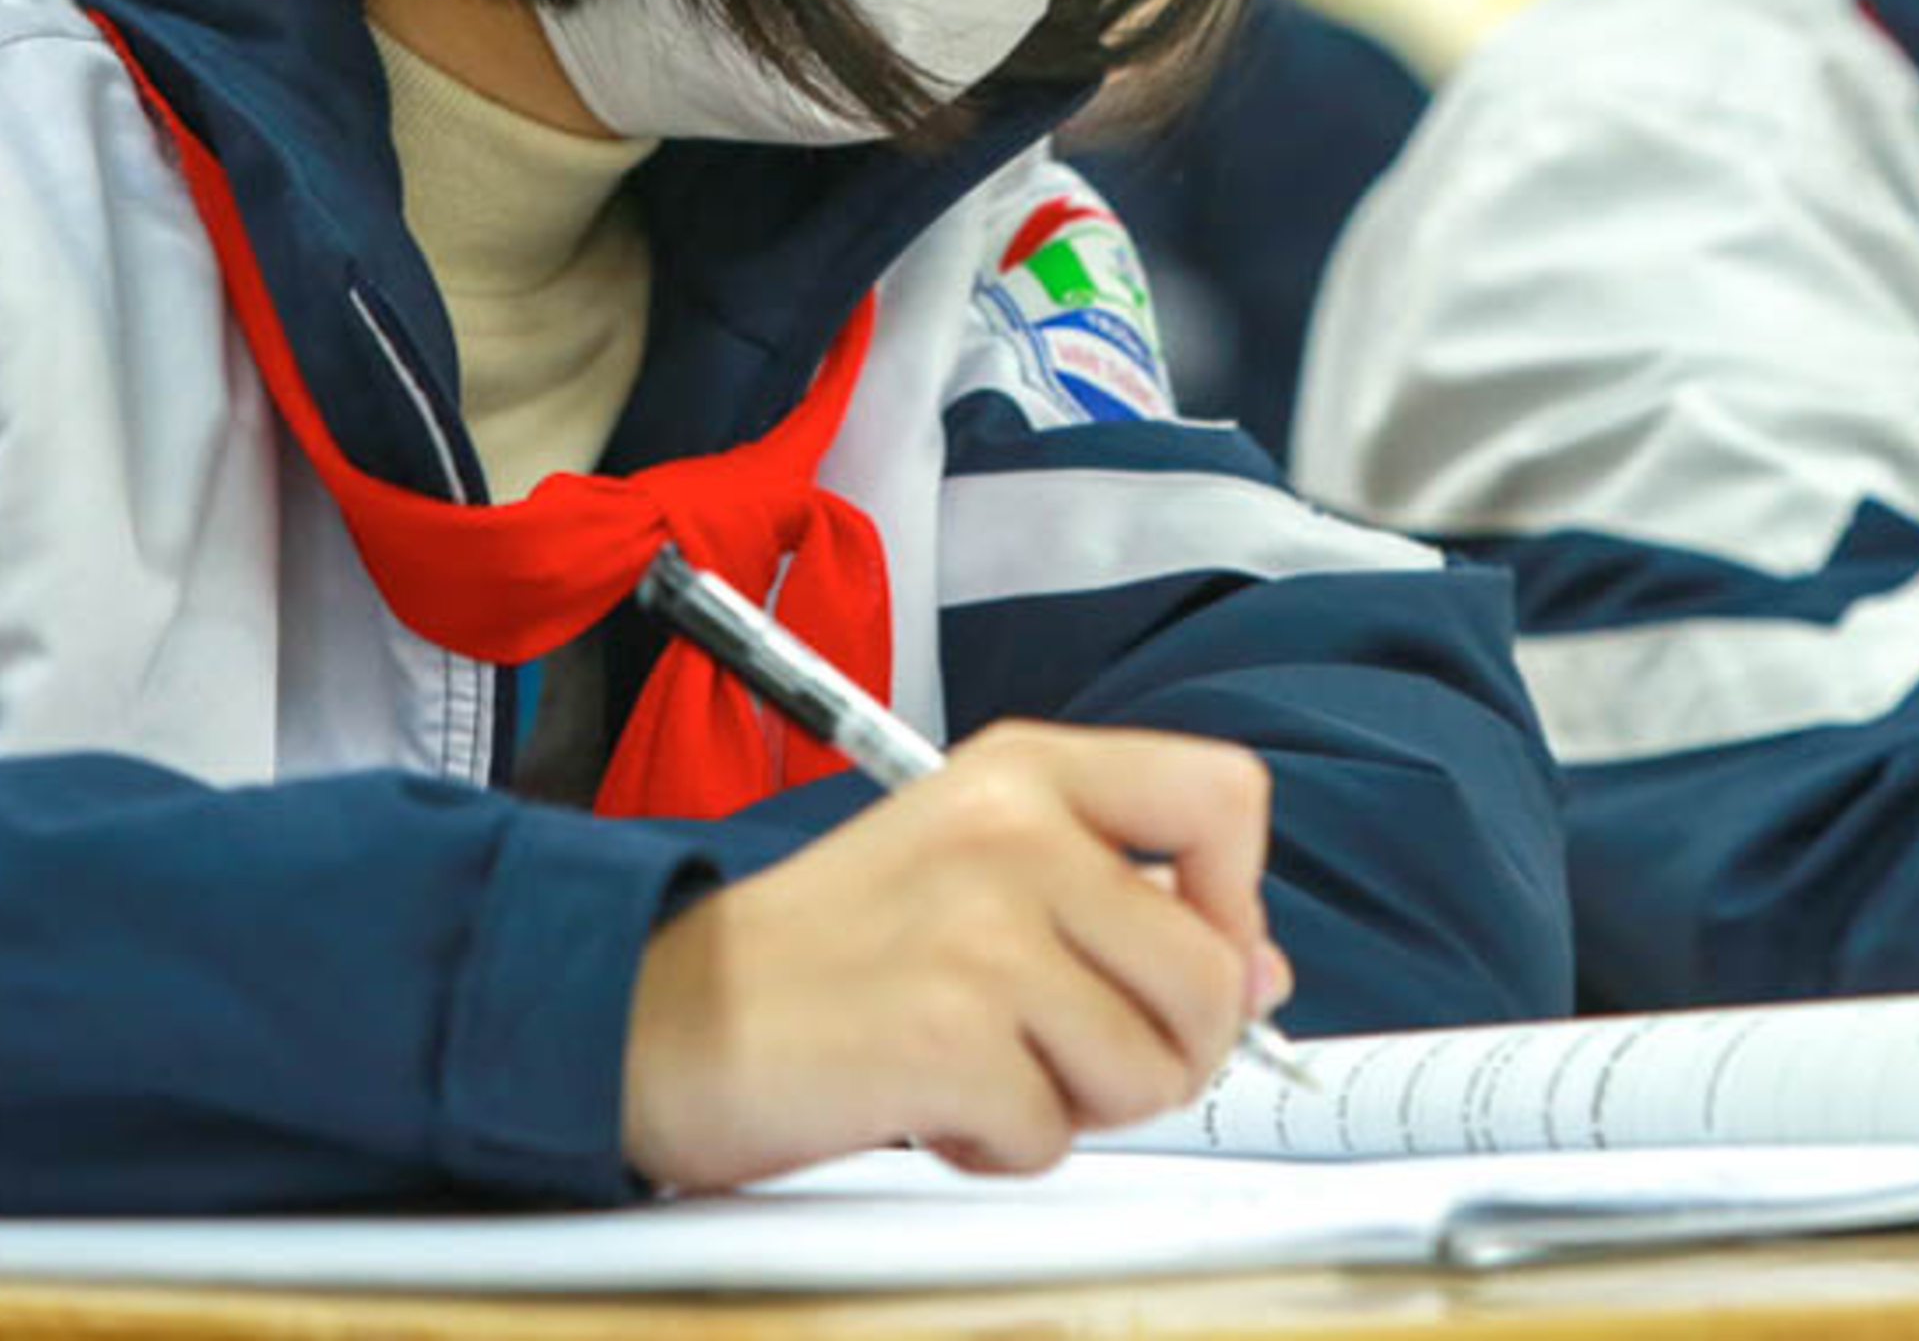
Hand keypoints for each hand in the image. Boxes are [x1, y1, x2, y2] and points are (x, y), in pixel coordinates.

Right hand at [621, 720, 1295, 1191]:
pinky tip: (928, 1107)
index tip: (1187, 957)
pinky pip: (1056, 1136)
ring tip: (979, 1068)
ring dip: (1075, 1104)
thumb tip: (1261, 974)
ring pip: (1150, 1067)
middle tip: (1065, 1057)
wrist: (657, 1014)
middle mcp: (1018, 830)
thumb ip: (1122, 903)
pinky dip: (1000, 1150)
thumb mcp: (980, 871)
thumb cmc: (830, 953)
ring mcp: (985, 931)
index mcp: (1031, 770)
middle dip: (1162, 1050)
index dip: (1236, 901)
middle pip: (1212, 970)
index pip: (1226, 797)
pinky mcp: (946, 1037)